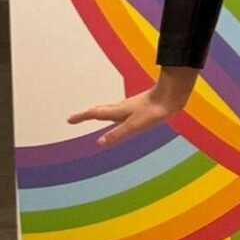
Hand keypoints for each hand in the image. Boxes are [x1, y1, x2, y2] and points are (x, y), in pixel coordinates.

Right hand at [67, 69, 197, 148]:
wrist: (171, 96)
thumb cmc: (153, 110)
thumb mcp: (134, 126)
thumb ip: (118, 134)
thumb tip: (100, 143)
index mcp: (118, 111)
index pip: (95, 113)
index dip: (81, 117)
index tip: (69, 119)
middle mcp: (122, 107)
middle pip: (100, 110)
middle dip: (87, 114)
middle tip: (76, 118)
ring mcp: (131, 106)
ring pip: (111, 109)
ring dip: (100, 112)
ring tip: (95, 115)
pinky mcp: (140, 107)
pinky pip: (121, 110)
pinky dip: (113, 113)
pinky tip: (122, 115)